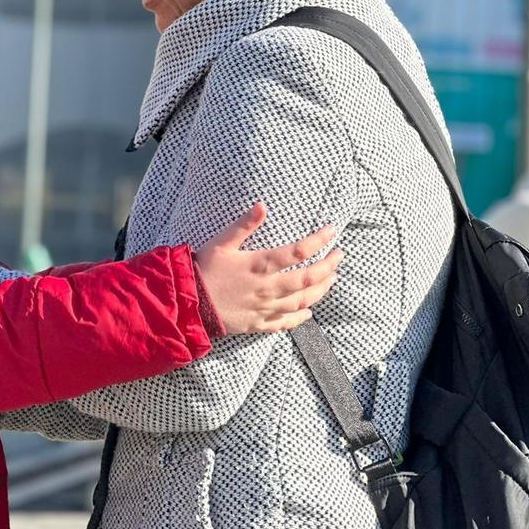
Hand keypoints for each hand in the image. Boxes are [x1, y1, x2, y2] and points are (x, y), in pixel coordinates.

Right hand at [193, 202, 341, 334]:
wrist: (188, 304)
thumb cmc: (204, 269)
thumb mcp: (221, 242)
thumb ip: (244, 225)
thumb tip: (263, 205)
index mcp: (259, 265)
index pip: (299, 251)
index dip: (319, 240)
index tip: (332, 230)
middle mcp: (267, 288)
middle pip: (308, 278)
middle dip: (329, 266)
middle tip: (340, 255)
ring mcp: (265, 307)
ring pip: (302, 301)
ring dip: (322, 289)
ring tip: (332, 279)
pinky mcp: (258, 323)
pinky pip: (286, 322)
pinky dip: (301, 317)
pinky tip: (309, 311)